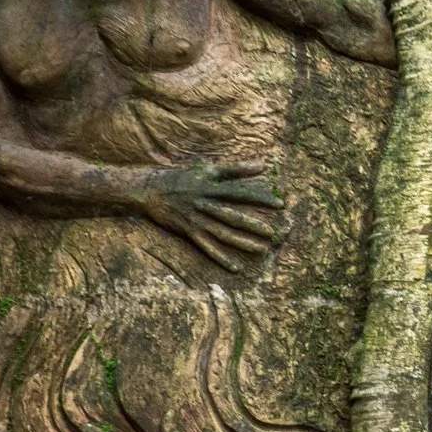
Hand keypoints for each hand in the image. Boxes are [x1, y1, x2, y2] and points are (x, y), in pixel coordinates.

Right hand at [141, 162, 283, 269]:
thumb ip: (236, 169)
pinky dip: (221, 257)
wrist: (149, 189)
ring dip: (243, 242)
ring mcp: (196, 219)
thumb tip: (264, 164)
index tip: (281, 204)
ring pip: (223, 233)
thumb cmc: (182, 177)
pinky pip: (207, 247)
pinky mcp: (188, 231)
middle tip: (274, 233)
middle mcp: (205, 204)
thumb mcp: (208, 169)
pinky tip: (236, 267)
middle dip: (254, 225)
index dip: (261, 197)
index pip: (241, 192)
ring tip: (263, 249)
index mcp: (211, 187)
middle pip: (233, 216)